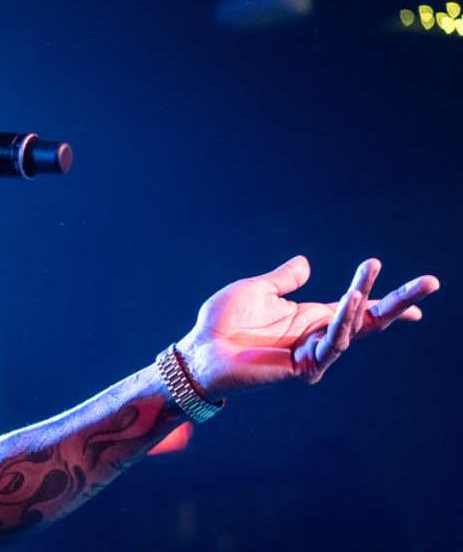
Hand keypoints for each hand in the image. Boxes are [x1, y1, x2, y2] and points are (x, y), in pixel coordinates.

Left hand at [176, 255, 439, 399]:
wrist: (199, 350)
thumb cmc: (222, 322)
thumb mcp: (257, 290)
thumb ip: (284, 279)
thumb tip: (305, 262)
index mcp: (310, 317)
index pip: (358, 309)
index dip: (386, 300)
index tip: (423, 289)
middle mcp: (317, 335)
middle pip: (368, 321)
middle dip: (398, 303)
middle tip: (431, 283)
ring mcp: (312, 353)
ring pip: (352, 329)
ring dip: (364, 303)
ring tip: (368, 277)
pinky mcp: (302, 367)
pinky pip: (331, 343)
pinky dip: (341, 322)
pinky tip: (349, 301)